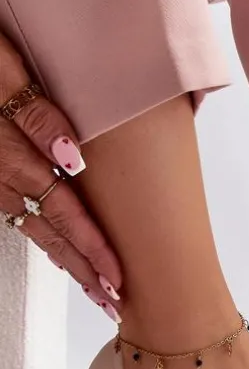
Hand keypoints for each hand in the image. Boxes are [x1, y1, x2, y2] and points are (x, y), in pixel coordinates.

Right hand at [0, 32, 122, 318]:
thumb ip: (36, 111)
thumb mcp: (5, 66)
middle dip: (83, 267)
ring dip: (64, 259)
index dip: (89, 244)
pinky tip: (63, 252)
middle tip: (115, 303)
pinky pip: (14, 209)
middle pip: (47, 226)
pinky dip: (41, 235)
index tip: (117, 276)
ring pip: (30, 223)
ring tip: (97, 290)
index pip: (58, 206)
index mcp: (6, 147)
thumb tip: (72, 158)